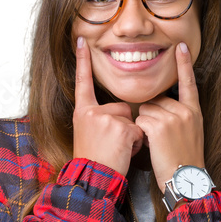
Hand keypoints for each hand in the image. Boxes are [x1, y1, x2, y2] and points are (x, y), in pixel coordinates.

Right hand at [73, 36, 144, 177]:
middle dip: (124, 126)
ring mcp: (106, 119)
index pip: (83, 82)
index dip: (82, 61)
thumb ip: (99, 119)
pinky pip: (138, 130)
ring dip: (132, 136)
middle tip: (111, 146)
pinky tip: (123, 153)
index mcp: (82, 112)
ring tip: (117, 151)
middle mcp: (92, 112)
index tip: (81, 41)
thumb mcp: (88, 135)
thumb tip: (122, 113)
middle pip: (121, 108)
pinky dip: (136, 144)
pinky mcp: (120, 128)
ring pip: (132, 119)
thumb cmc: (93, 163)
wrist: (91, 180)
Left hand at [134, 43, 204, 192]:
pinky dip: (140, 134)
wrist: (187, 181)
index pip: (189, 83)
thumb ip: (179, 116)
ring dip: (144, 125)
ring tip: (157, 143)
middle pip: (156, 100)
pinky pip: (140, 121)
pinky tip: (151, 146)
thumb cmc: (184, 162)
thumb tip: (159, 105)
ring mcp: (173, 118)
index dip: (184, 64)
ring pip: (145, 110)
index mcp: (194, 111)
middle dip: (151, 115)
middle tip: (160, 137)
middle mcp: (185, 111)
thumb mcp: (190, 134)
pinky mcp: (159, 127)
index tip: (181, 46)